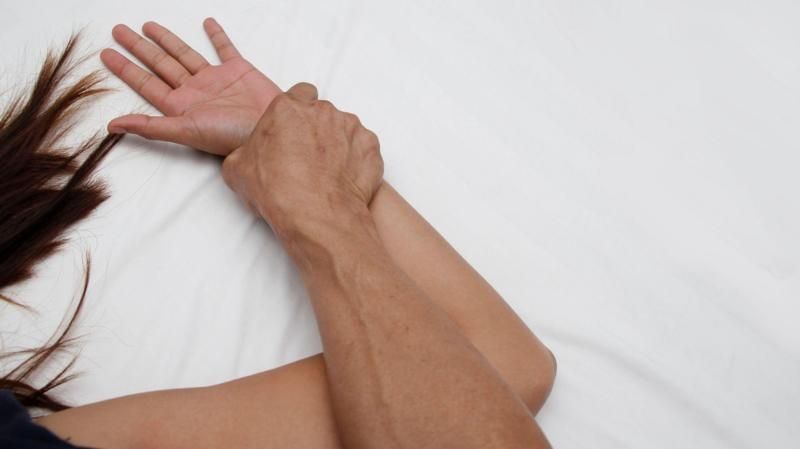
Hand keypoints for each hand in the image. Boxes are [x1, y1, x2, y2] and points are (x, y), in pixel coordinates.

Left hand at [101, 18, 279, 154]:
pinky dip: (217, 36)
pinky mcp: (239, 71)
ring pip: (185, 54)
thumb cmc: (232, 136)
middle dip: (139, 48)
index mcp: (181, 106)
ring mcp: (216, 80)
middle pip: (160, 64)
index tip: (106, 54)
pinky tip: (208, 24)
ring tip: (148, 26)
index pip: (145, 83)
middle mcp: (195, 91)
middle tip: (119, 32)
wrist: (270, 128)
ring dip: (167, 40)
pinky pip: (225, 49)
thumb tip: (112, 125)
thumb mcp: (186, 132)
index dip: (125, 68)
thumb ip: (150, 127)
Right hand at [221, 83, 382, 237]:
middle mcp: (322, 111)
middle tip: (308, 157)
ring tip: (327, 172)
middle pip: (322, 113)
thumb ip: (246, 152)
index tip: (294, 129)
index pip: (298, 94)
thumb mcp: (237, 170)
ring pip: (344, 129)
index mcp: (288, 108)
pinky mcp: (370, 146)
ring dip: (338, 144)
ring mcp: (350, 127)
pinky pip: (363, 148)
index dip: (297, 112)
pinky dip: (357, 160)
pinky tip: (345, 179)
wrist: (316, 215)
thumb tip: (248, 157)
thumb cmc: (277, 191)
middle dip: (317, 130)